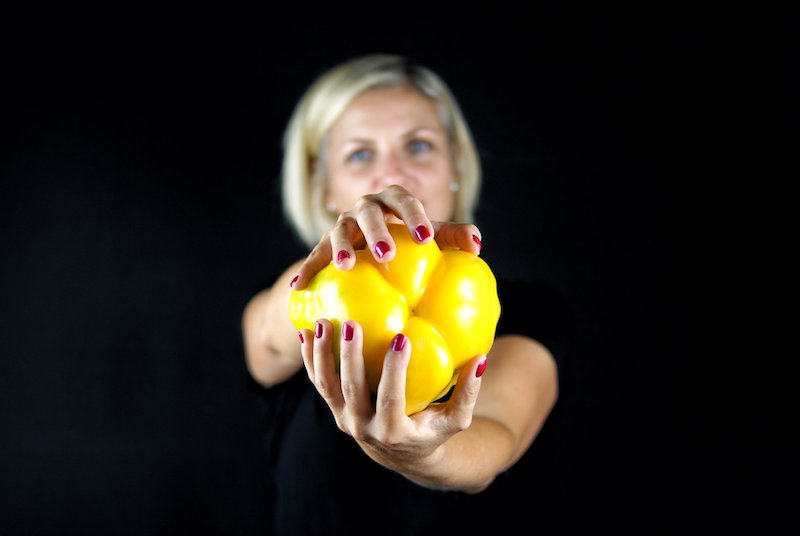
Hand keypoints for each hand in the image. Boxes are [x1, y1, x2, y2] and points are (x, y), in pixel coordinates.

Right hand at [290, 185, 482, 289]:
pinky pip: (314, 256)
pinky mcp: (324, 245)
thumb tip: (476, 245)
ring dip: (342, 246)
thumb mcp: (429, 237)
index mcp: (392, 201)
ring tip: (347, 265)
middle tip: (388, 253)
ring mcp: (342, 224)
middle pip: (369, 211)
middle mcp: (365, 208)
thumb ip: (453, 237)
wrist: (373, 246)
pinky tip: (298, 287)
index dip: (414, 216)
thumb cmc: (408, 242)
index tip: (426, 238)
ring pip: (339, 229)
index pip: (403, 199)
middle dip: (377, 230)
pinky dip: (307, 269)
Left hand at [299, 318, 486, 468]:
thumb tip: (481, 360)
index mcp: (393, 431)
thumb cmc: (432, 430)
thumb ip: (468, 393)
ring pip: (328, 386)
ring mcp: (344, 419)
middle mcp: (363, 427)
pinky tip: (305, 332)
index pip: (391, 399)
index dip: (394, 371)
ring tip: (321, 322)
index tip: (402, 338)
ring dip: (321, 354)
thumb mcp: (455, 419)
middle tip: (351, 324)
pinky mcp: (334, 408)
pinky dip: (310, 359)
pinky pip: (318, 383)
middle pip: (351, 390)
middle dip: (349, 357)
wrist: (400, 452)